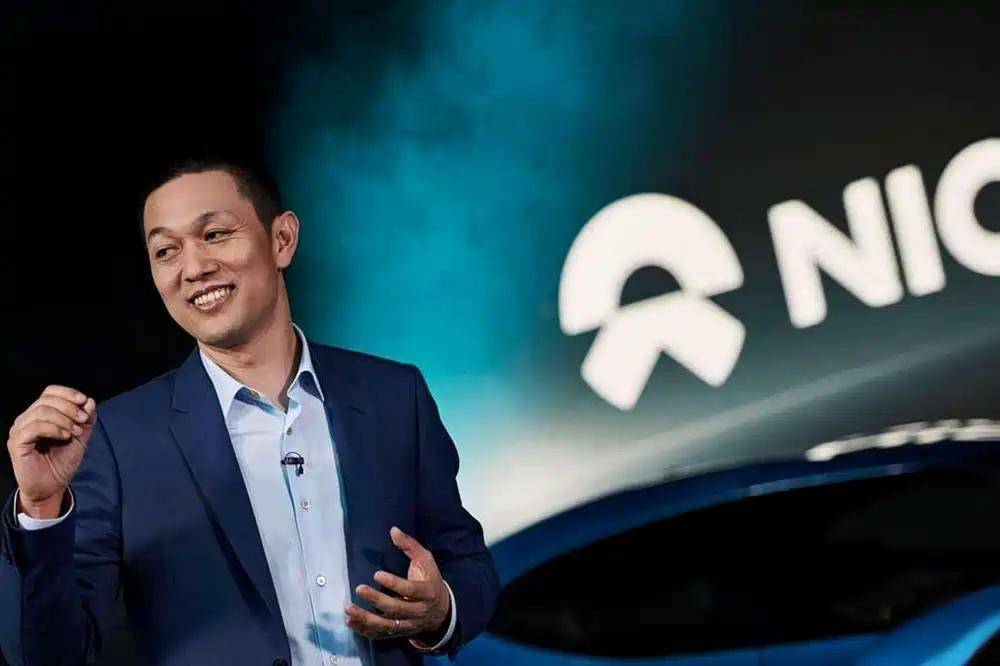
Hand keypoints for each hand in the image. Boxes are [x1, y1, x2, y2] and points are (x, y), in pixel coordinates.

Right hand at [6, 385, 95, 517]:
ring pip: (41, 411)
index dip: (67, 393)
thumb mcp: (80, 437)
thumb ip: (86, 419)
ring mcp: (19, 430)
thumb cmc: (62, 461)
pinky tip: (65, 436)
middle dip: (70, 407)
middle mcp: (26, 419)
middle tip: (83, 420)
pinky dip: (54, 428)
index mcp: (40, 414)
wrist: (52, 486)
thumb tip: (89, 401)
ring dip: (64, 419)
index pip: (50, 392)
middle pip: (46, 400)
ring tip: (76, 432)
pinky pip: (34, 427)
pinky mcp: (17, 443)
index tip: (84, 401)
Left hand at [346, 526, 450, 640]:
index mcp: (427, 592)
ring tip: (349, 609)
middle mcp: (418, 611)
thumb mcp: (426, 561)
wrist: (441, 611)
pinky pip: (381, 634)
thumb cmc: (431, 580)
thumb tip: (393, 530)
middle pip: (396, 608)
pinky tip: (351, 622)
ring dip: (366, 618)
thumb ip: (410, 546)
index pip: (410, 590)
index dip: (394, 584)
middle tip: (359, 589)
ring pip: (387, 625)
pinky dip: (365, 630)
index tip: (376, 575)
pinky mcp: (399, 632)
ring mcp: (408, 624)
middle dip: (377, 600)